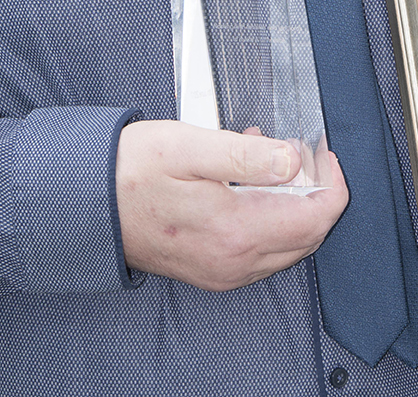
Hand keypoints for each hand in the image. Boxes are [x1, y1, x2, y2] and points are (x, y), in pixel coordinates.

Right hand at [115, 120, 348, 289]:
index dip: (331, 184)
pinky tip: (247, 182)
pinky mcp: (210, 270)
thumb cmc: (132, 171)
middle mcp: (234, 263)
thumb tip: (293, 161)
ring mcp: (222, 271)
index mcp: (235, 233)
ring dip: (291, 203)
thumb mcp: (190, 146)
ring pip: (285, 245)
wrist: (86, 204)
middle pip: (307, 237)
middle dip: (316, 193)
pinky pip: (260, 250)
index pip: (314, 219)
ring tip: (269, 157)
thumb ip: (245, 156)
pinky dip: (268, 216)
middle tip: (305, 152)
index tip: (326, 154)